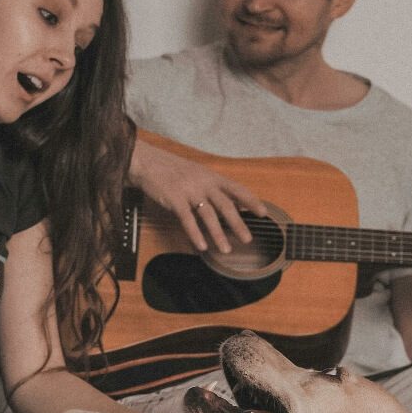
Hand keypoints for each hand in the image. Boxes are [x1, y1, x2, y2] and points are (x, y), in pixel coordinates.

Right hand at [130, 138, 267, 252]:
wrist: (148, 162)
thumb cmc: (173, 170)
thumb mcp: (197, 174)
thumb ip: (213, 188)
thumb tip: (233, 205)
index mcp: (211, 176)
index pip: (236, 189)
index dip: (250, 200)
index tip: (263, 212)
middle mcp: (203, 183)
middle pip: (225, 205)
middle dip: (238, 223)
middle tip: (247, 239)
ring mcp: (189, 191)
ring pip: (208, 215)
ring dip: (218, 234)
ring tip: (226, 250)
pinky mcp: (174, 199)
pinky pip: (187, 219)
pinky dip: (195, 234)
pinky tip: (201, 245)